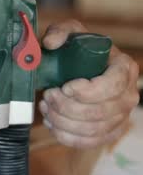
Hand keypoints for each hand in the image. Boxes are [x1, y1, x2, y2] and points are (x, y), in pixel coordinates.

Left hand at [39, 20, 139, 147]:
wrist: (77, 69)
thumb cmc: (76, 51)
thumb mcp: (70, 33)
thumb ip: (61, 32)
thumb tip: (50, 43)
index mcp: (124, 69)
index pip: (111, 87)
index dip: (85, 92)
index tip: (64, 87)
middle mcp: (128, 95)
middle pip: (98, 112)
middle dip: (65, 107)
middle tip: (47, 96)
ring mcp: (120, 117)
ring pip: (91, 129)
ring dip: (62, 121)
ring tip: (46, 107)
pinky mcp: (108, 133)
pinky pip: (88, 142)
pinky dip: (66, 136)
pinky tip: (52, 124)